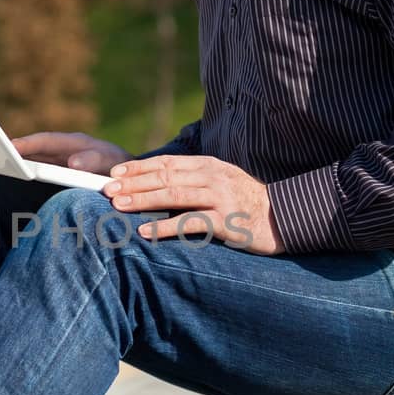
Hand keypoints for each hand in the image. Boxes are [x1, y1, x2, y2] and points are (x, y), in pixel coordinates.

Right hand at [12, 131, 133, 177]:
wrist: (130, 177)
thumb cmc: (120, 167)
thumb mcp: (109, 162)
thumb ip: (93, 160)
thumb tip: (72, 163)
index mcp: (73, 142)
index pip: (46, 141)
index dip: (27, 143)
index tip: (10, 147)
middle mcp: (63, 149)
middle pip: (34, 148)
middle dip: (14, 150)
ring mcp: (59, 161)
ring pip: (34, 159)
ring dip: (17, 162)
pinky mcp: (59, 173)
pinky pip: (39, 170)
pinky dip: (27, 172)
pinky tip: (14, 179)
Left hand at [103, 153, 284, 254]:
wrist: (286, 217)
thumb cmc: (247, 202)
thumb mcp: (221, 182)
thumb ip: (194, 180)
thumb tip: (159, 184)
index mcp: (208, 166)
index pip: (167, 163)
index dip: (139, 167)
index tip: (115, 174)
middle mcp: (212, 177)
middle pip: (165, 176)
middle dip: (133, 182)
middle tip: (106, 189)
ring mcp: (220, 198)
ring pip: (173, 195)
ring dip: (142, 200)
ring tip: (117, 205)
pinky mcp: (226, 221)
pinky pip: (190, 223)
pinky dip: (165, 227)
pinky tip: (145, 231)